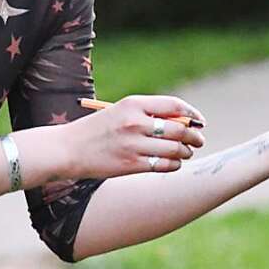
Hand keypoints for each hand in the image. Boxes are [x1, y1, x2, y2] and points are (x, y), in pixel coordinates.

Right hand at [63, 95, 206, 178]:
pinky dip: (174, 165)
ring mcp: (133, 145)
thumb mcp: (121, 111)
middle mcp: (135, 122)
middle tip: (199, 140)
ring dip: (186, 152)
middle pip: (179, 128)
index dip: (192, 113)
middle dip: (194, 136)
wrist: (68, 149)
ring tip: (186, 152)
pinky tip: (174, 163)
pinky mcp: (130, 165)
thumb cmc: (98, 129)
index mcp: (133, 103)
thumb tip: (184, 121)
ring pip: (174, 149)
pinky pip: (163, 165)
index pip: (174, 105)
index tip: (200, 120)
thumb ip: (149, 113)